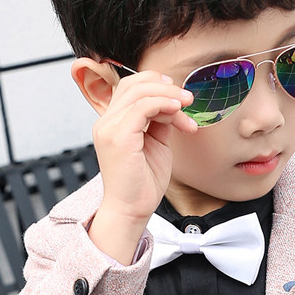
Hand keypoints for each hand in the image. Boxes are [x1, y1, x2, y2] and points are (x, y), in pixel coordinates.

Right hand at [79, 61, 197, 229]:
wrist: (132, 210)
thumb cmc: (143, 183)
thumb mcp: (156, 143)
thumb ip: (160, 121)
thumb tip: (173, 104)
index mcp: (112, 123)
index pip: (130, 88)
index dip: (156, 84)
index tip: (179, 96)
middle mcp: (106, 123)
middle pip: (133, 85)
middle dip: (165, 87)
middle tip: (188, 98)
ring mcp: (109, 129)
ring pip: (138, 93)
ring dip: (168, 95)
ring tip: (187, 105)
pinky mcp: (119, 138)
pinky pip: (142, 108)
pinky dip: (163, 104)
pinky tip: (179, 111)